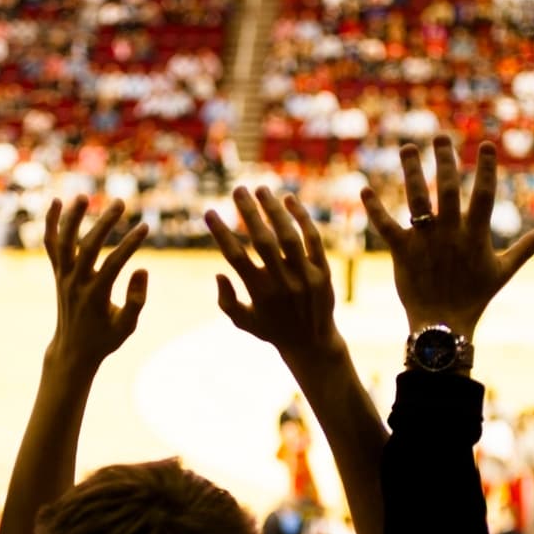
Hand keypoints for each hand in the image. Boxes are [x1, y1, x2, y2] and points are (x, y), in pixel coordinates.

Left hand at [43, 196, 148, 370]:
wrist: (73, 350)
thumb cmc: (104, 338)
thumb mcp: (127, 327)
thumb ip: (136, 300)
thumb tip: (143, 269)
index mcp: (95, 297)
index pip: (113, 265)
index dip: (130, 245)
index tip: (145, 227)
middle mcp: (76, 283)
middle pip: (88, 247)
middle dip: (104, 223)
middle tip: (120, 202)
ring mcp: (63, 277)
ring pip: (64, 242)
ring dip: (72, 218)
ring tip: (84, 196)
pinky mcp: (57, 273)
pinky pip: (51, 245)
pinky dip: (51, 224)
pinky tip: (56, 202)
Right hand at [208, 187, 342, 368]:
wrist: (313, 343)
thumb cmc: (272, 330)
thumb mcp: (244, 322)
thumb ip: (226, 301)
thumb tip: (218, 273)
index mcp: (259, 293)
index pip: (235, 257)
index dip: (221, 233)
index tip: (210, 212)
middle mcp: (282, 283)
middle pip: (262, 241)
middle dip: (248, 213)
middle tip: (238, 189)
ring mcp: (305, 276)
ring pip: (289, 236)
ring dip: (274, 210)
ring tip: (261, 189)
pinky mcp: (323, 271)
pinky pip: (313, 239)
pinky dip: (303, 218)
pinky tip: (290, 200)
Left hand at [361, 137, 533, 336]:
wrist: (443, 325)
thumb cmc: (474, 297)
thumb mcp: (503, 272)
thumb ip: (525, 247)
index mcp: (475, 235)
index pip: (484, 194)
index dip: (486, 169)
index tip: (486, 144)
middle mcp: (449, 233)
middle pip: (446, 188)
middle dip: (445, 160)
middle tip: (440, 136)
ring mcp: (425, 241)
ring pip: (416, 200)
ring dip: (411, 171)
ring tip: (407, 147)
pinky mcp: (402, 251)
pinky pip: (386, 225)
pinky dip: (374, 208)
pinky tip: (364, 188)